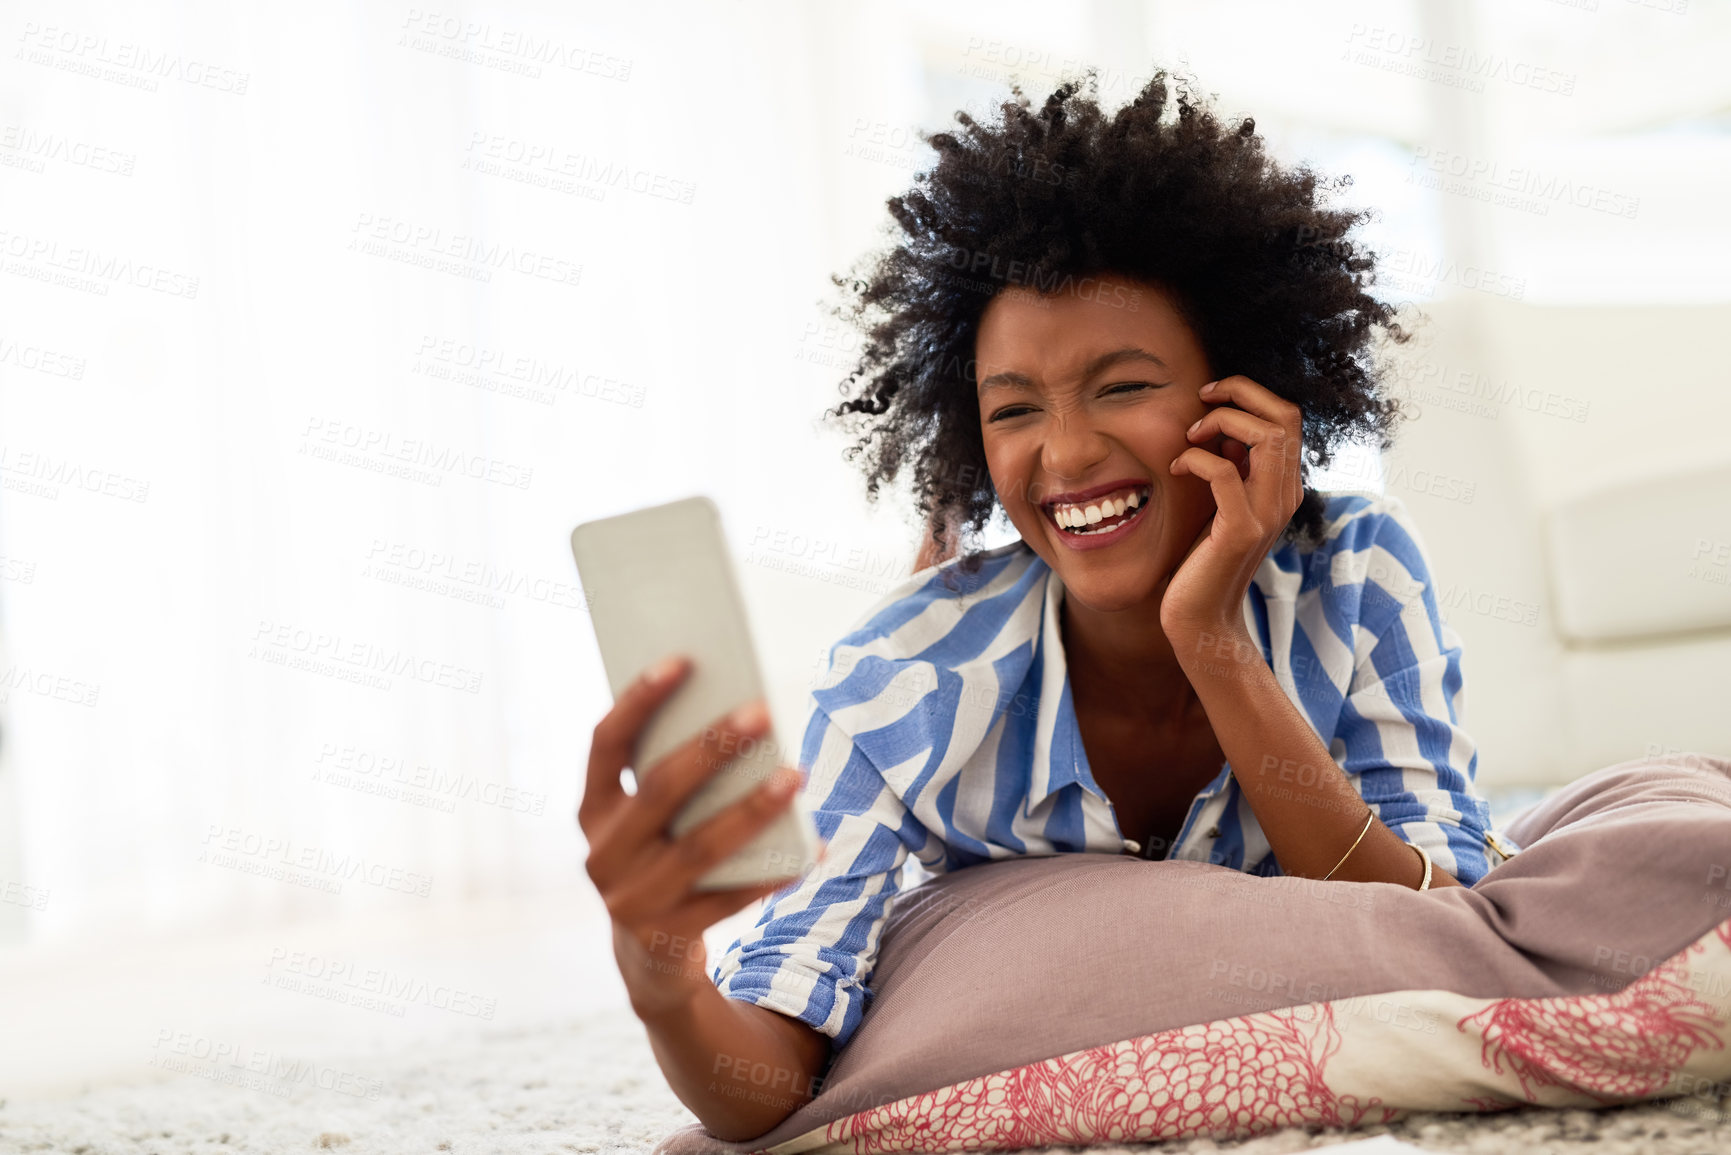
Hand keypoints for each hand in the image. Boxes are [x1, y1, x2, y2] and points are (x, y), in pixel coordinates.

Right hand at [578, 654, 824, 1021]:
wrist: (649, 959)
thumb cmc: (661, 859)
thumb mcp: (649, 823)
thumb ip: (672, 778)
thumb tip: (740, 721)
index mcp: (592, 812)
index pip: (606, 744)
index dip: (638, 700)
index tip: (682, 660)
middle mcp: (602, 855)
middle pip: (659, 791)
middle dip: (711, 747)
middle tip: (760, 711)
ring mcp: (631, 900)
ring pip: (699, 846)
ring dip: (751, 809)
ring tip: (796, 776)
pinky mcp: (667, 938)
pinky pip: (729, 899)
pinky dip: (770, 874)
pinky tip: (808, 850)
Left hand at [1162, 375, 1303, 639]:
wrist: (1203, 617)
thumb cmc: (1205, 558)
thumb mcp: (1224, 504)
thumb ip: (1235, 467)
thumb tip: (1227, 427)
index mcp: (1283, 485)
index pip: (1287, 417)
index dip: (1249, 394)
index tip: (1210, 398)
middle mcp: (1285, 495)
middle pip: (1284, 416)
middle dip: (1239, 393)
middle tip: (1200, 403)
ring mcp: (1267, 513)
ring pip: (1266, 435)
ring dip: (1220, 421)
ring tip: (1189, 438)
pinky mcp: (1240, 530)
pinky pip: (1223, 472)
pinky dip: (1196, 458)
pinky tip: (1176, 469)